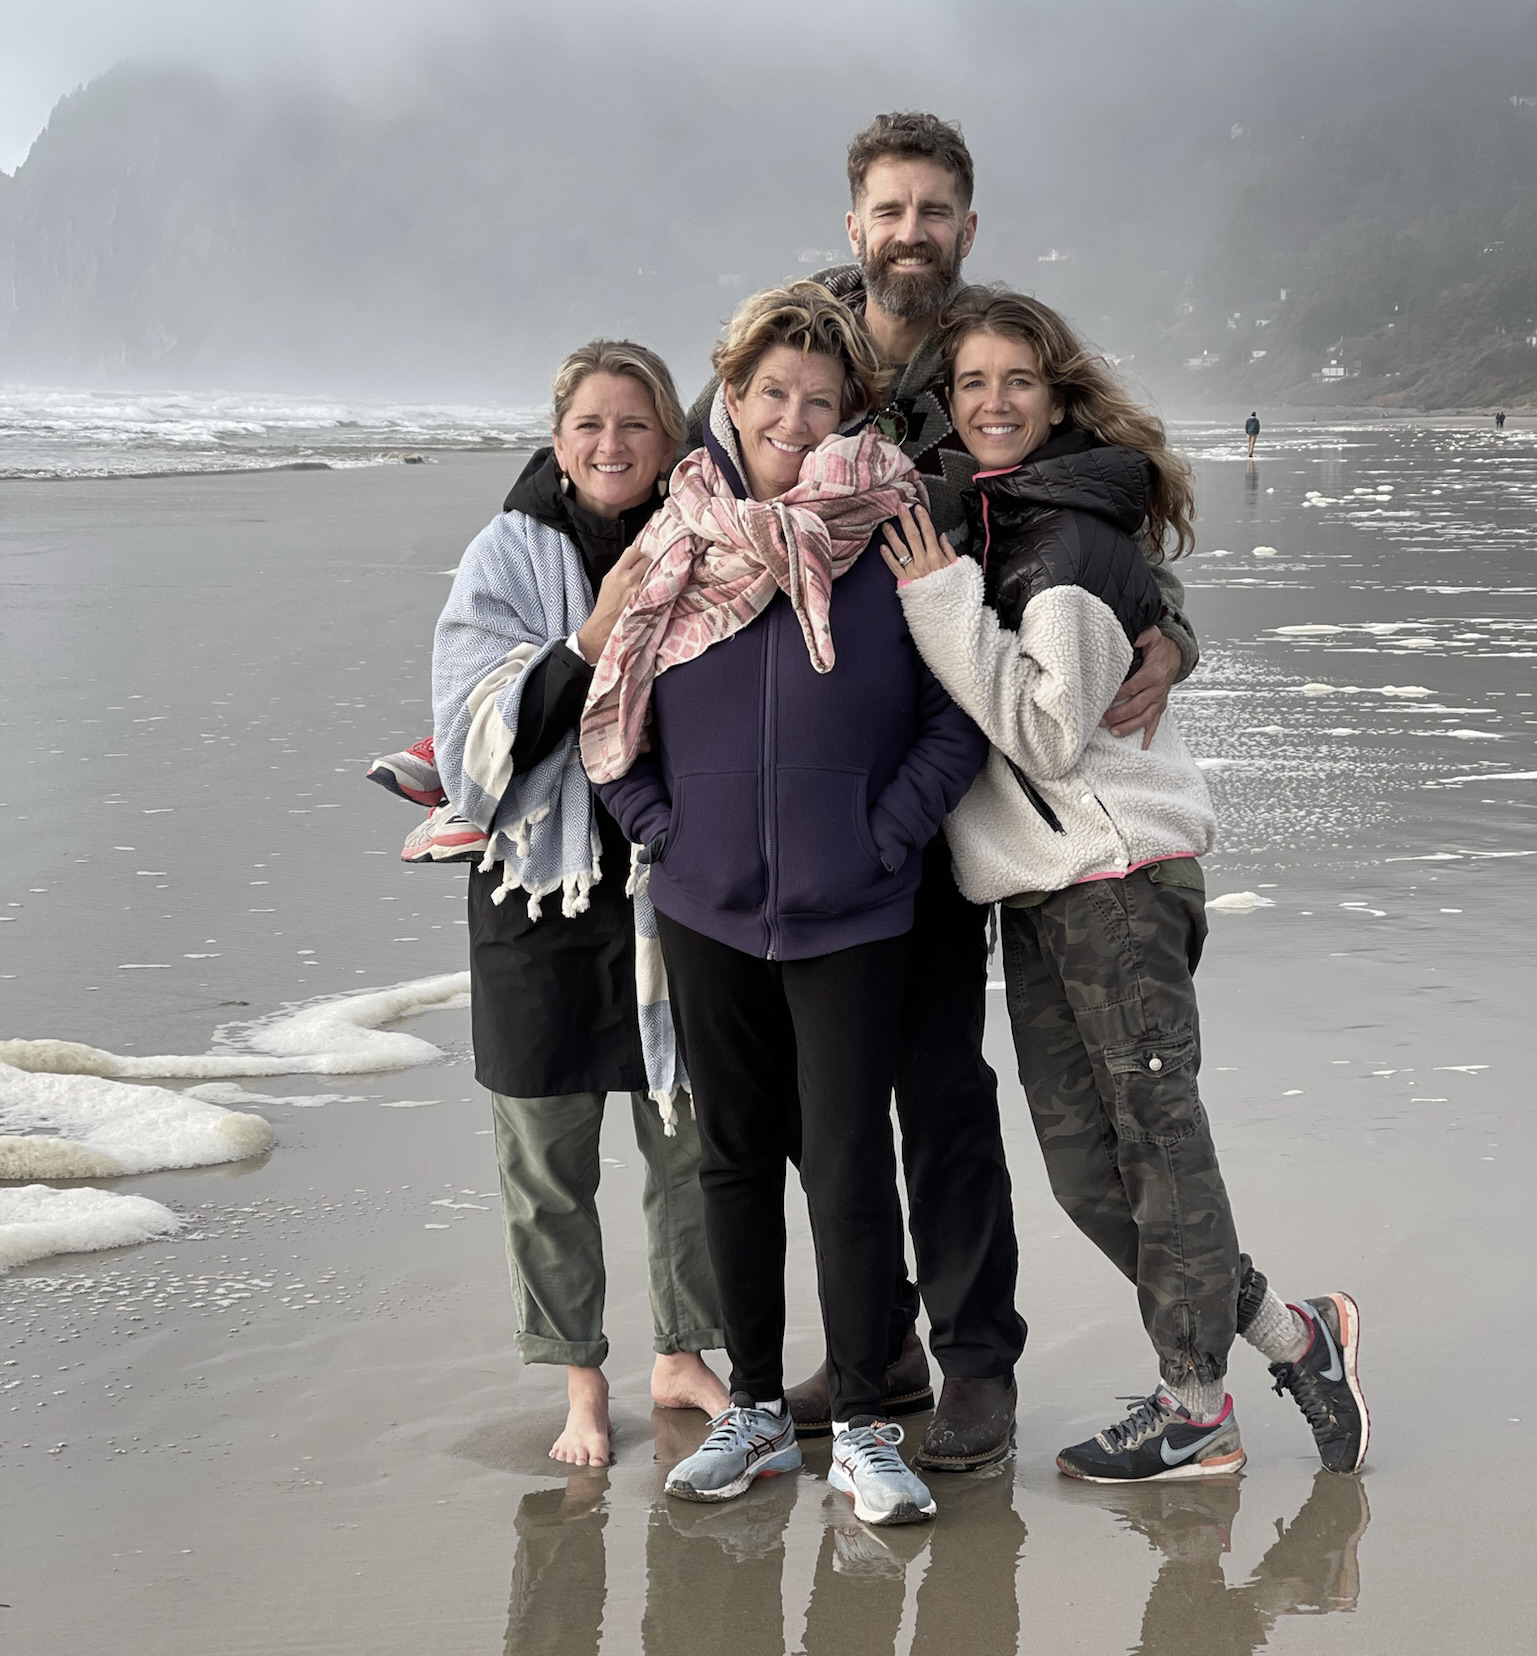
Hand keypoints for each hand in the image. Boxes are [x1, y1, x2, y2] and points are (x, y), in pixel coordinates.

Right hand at [575, 541, 649, 663]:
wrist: (605, 627)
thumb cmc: (606, 606)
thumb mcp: (608, 581)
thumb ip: (621, 570)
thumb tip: (635, 561)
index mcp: (617, 573)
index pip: (634, 551)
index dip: (638, 555)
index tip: (639, 560)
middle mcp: (629, 579)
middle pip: (647, 560)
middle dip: (648, 564)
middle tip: (646, 572)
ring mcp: (641, 591)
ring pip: (655, 572)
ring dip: (654, 575)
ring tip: (650, 582)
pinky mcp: (649, 601)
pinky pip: (658, 587)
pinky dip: (657, 587)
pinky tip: (654, 592)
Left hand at [879, 504, 956, 582]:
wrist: (943, 608)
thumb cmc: (949, 586)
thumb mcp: (955, 566)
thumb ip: (948, 550)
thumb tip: (941, 535)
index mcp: (936, 557)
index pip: (928, 533)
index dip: (923, 519)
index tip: (917, 508)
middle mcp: (924, 562)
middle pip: (913, 537)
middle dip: (906, 520)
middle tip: (900, 508)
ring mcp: (913, 571)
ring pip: (901, 550)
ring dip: (892, 536)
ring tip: (885, 525)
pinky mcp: (904, 580)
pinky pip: (895, 567)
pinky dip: (888, 557)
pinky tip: (882, 547)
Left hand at [1103, 627, 1180, 747]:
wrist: (1176, 655)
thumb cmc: (1159, 648)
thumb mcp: (1151, 637)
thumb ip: (1140, 637)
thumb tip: (1128, 636)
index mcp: (1152, 674)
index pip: (1132, 687)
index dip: (1118, 695)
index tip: (1104, 700)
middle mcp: (1157, 690)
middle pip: (1136, 706)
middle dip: (1119, 715)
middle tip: (1102, 720)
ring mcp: (1158, 701)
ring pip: (1144, 718)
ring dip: (1130, 727)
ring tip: (1115, 733)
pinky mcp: (1159, 707)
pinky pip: (1155, 724)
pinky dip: (1149, 736)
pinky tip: (1141, 747)